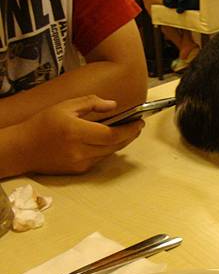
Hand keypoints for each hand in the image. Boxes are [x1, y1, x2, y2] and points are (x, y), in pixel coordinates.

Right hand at [18, 95, 142, 174]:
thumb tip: (113, 105)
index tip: (139, 122)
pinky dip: (107, 150)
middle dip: (129, 136)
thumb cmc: (42, 124)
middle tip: (137, 126)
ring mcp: (80, 163)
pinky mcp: (79, 171)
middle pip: (115, 146)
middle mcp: (80, 150)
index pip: (112, 134)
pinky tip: (108, 141)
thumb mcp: (65, 106)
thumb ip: (91, 103)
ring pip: (109, 154)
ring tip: (127, 132)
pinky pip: (99, 159)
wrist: (23, 149)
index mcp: (76, 132)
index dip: (129, 130)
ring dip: (120, 143)